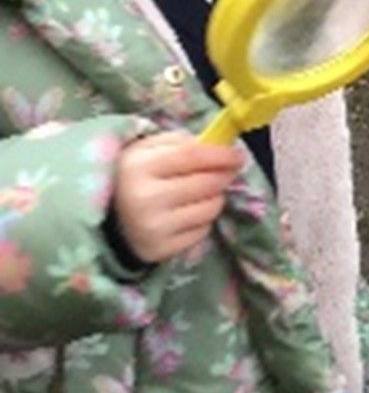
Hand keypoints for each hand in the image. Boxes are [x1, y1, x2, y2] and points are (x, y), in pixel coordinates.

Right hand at [114, 133, 241, 262]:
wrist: (105, 219)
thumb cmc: (134, 176)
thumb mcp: (147, 149)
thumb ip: (181, 142)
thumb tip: (217, 145)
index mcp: (139, 167)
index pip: (192, 156)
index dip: (221, 154)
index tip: (239, 154)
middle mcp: (145, 199)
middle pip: (207, 183)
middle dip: (224, 174)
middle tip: (226, 171)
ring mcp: (153, 228)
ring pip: (210, 208)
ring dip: (215, 197)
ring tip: (201, 192)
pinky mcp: (160, 250)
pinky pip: (203, 230)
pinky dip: (203, 219)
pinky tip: (188, 212)